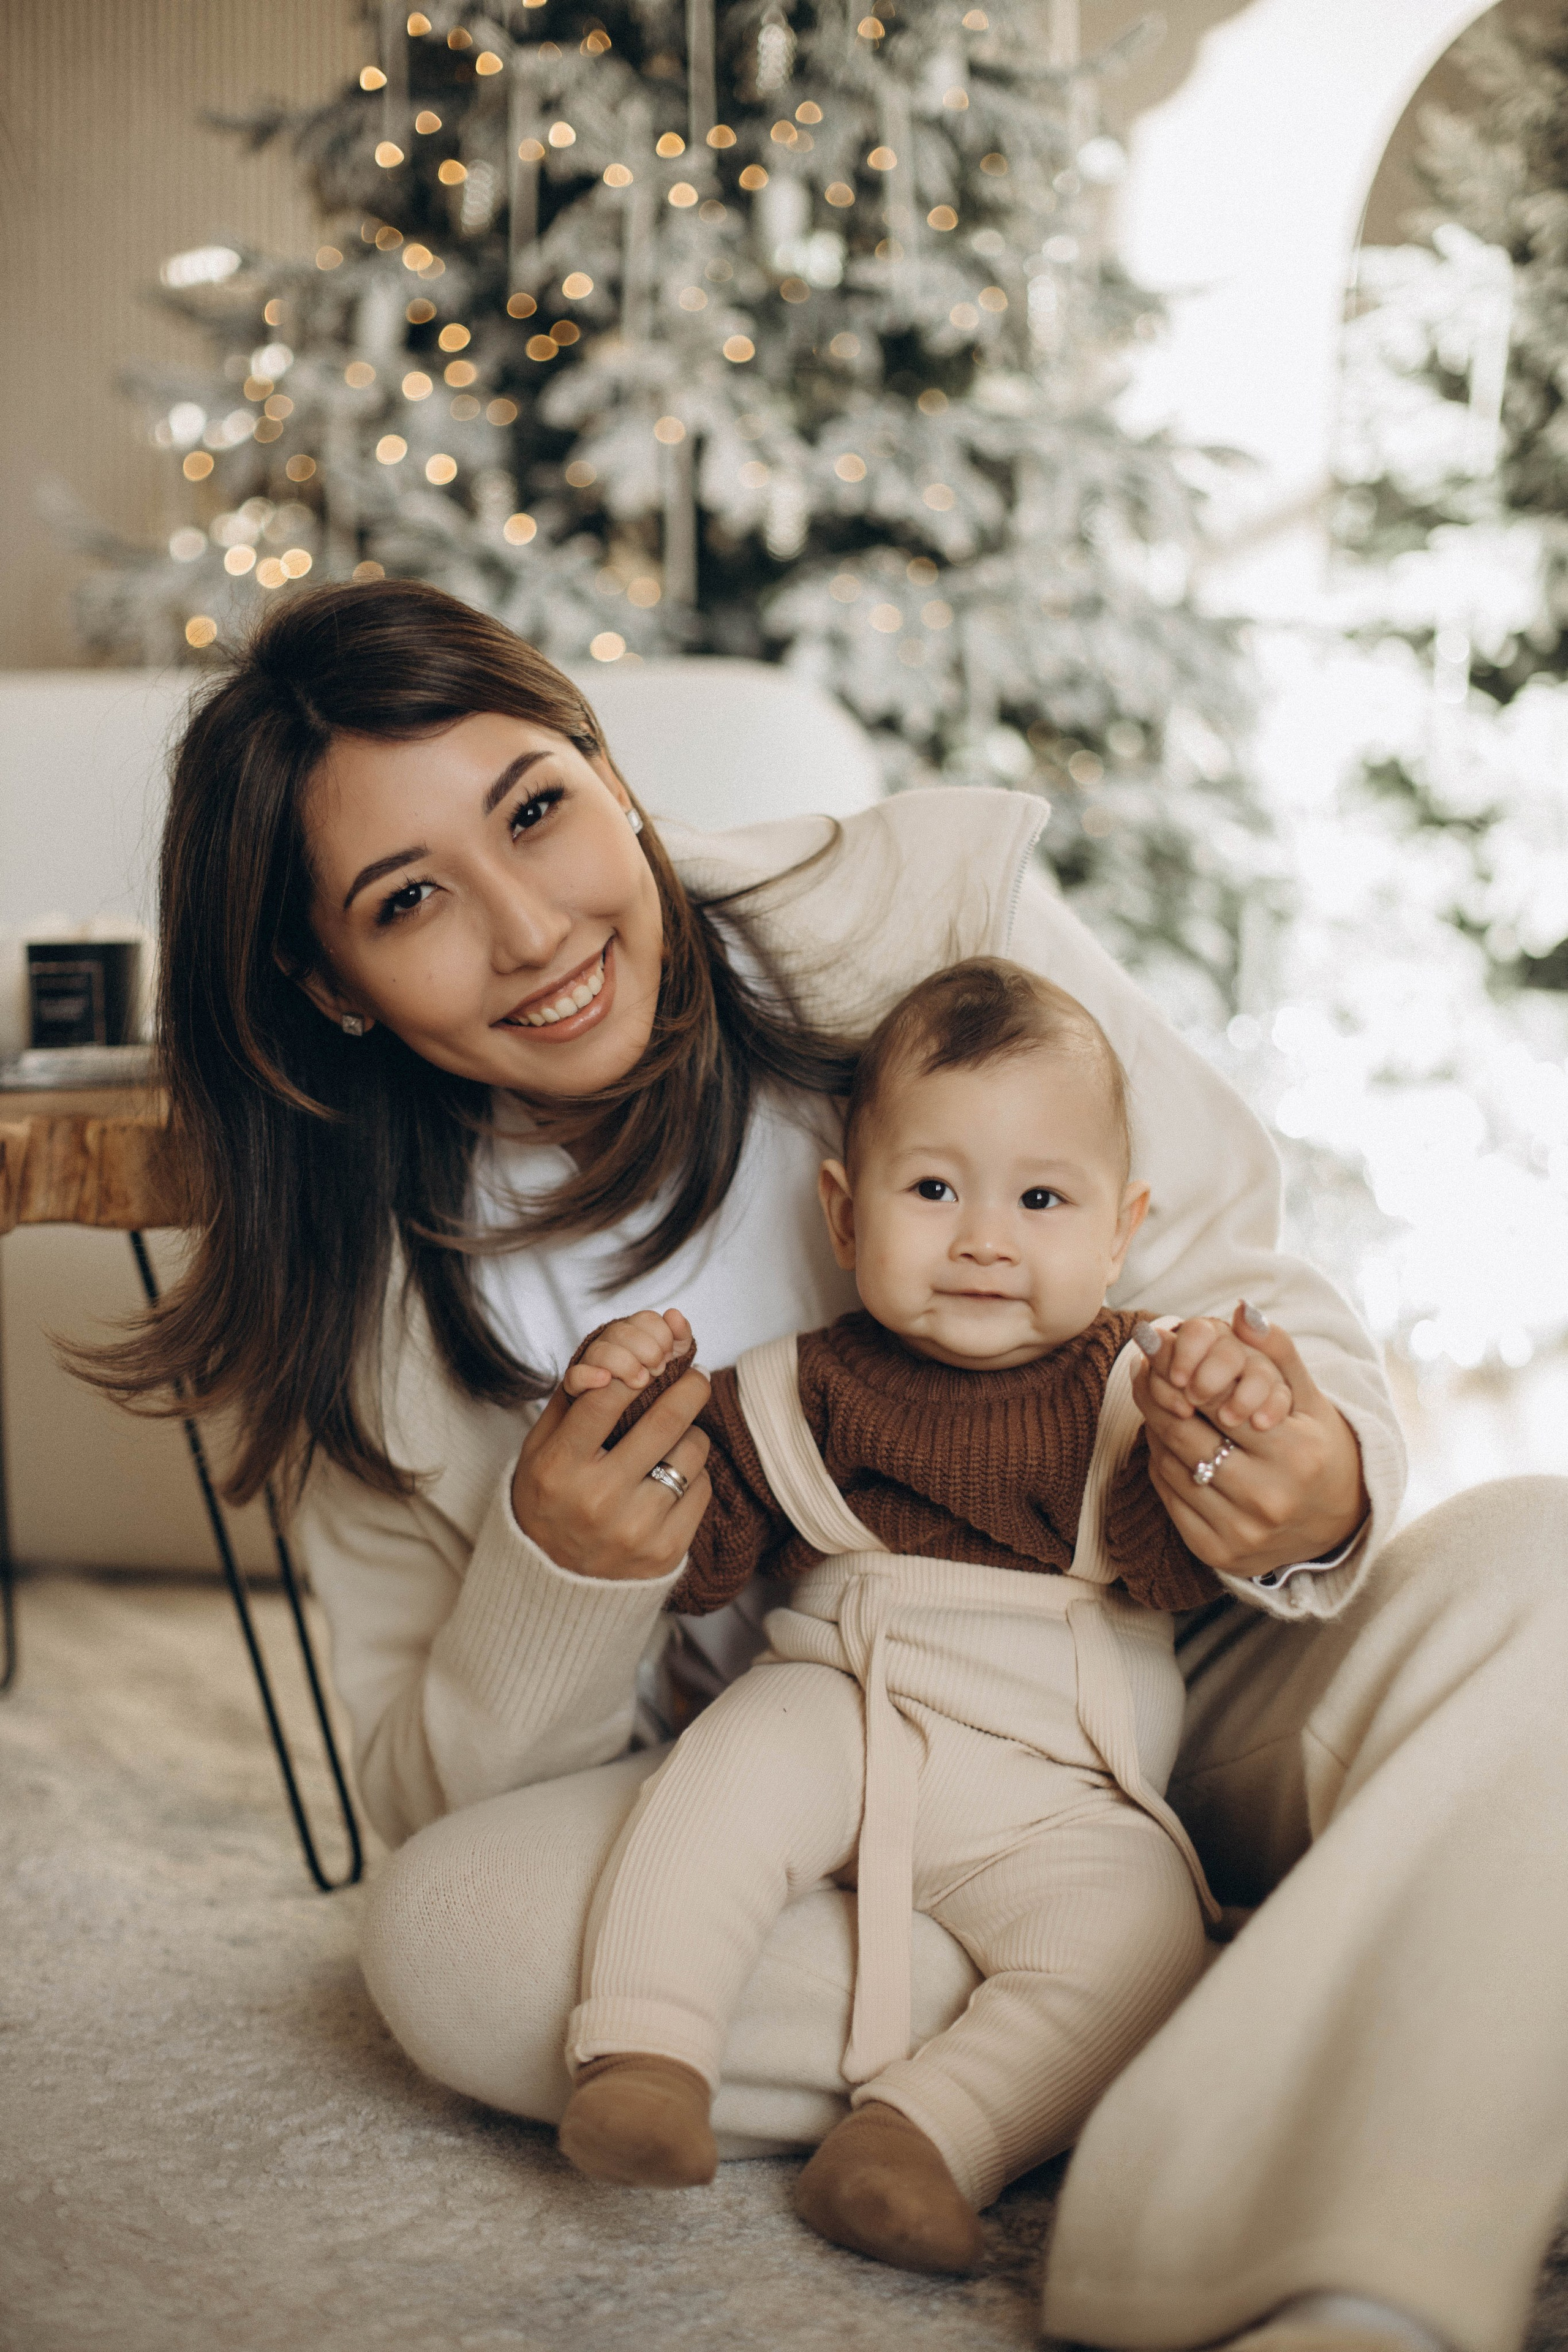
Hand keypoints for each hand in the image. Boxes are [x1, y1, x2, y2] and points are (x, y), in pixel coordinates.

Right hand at [513, 1322, 710, 1581]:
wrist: (553, 1582)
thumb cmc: (550, 1499)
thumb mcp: (540, 1448)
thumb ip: (572, 1399)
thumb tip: (615, 1353)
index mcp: (559, 1467)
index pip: (606, 1396)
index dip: (635, 1367)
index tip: (651, 1359)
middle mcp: (597, 1499)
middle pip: (665, 1419)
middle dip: (688, 1386)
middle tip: (695, 1376)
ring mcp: (635, 1528)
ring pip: (692, 1451)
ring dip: (690, 1434)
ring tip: (674, 1439)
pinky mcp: (666, 1551)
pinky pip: (702, 1489)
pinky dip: (694, 1475)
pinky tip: (672, 1479)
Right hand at [563, 1307, 692, 1397]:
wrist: (634, 1412)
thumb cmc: (653, 1376)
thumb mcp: (673, 1357)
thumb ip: (679, 1336)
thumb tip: (673, 1314)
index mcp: (634, 1330)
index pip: (646, 1319)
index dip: (661, 1335)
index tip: (668, 1355)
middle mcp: (611, 1341)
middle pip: (623, 1332)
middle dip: (646, 1350)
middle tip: (657, 1370)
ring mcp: (592, 1361)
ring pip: (600, 1351)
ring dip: (625, 1364)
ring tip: (640, 1381)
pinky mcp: (578, 1384)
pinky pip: (574, 1375)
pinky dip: (589, 1376)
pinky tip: (605, 1379)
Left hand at [1131, 1303, 1368, 1580]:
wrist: (1335, 1525)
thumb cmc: (1319, 1450)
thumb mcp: (1310, 1399)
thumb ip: (1278, 1351)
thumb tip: (1242, 1311)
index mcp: (1297, 1455)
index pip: (1219, 1403)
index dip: (1183, 1369)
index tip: (1158, 1341)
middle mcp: (1269, 1498)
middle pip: (1185, 1434)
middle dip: (1159, 1393)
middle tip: (1145, 1364)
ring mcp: (1240, 1531)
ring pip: (1170, 1463)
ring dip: (1157, 1426)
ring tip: (1156, 1397)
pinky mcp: (1215, 1551)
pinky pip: (1169, 1495)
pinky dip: (1162, 1462)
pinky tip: (1169, 1440)